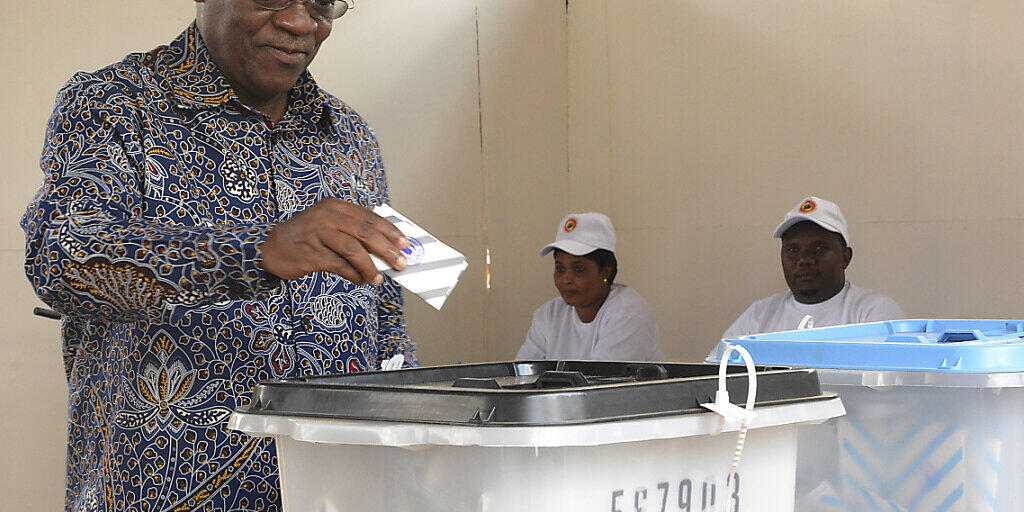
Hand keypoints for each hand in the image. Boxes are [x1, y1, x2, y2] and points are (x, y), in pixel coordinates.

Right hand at [259, 198, 408, 284]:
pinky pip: (338, 265)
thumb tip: (385, 250)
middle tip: (400, 263)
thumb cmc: (306, 237)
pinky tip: (359, 280)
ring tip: (378, 279)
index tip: (405, 243)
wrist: (270, 247)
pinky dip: (353, 274)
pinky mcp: (310, 253)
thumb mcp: (328, 225)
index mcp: (334, 206)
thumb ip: (353, 233)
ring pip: (352, 250)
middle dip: (386, 249)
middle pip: (364, 232)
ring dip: (369, 267)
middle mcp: (326, 216)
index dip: (389, 230)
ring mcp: (317, 233)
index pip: (368, 217)